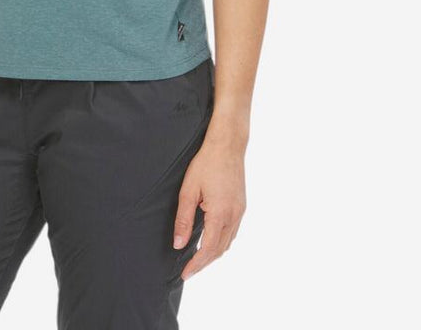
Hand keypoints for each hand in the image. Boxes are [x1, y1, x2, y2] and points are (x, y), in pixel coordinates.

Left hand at [172, 138, 245, 280]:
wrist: (227, 145)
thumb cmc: (206, 164)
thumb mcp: (188, 191)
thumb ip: (183, 219)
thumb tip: (179, 244)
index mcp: (220, 214)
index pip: (208, 249)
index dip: (196, 264)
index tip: (185, 274)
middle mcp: (234, 216)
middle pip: (220, 250)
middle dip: (204, 263)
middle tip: (188, 271)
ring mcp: (240, 211)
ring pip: (228, 243)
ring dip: (213, 254)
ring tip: (197, 259)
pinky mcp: (241, 206)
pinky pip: (232, 232)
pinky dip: (221, 242)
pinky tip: (211, 240)